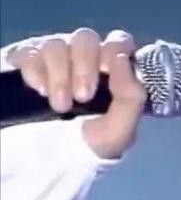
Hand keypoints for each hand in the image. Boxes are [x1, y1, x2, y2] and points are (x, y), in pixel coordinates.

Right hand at [5, 28, 146, 158]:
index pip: (118, 40)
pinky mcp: (29, 62)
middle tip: (83, 97)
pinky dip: (35, 71)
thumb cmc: (95, 142)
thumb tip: (122, 58)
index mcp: (113, 67)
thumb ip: (132, 96)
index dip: (114, 50)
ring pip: (56, 44)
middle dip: (85, 67)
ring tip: (60, 105)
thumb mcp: (121, 129)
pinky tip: (40, 91)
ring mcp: (56, 57)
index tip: (109, 76)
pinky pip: (30, 52)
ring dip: (60, 75)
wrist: (57, 161)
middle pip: (85, 38)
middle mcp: (85, 56)